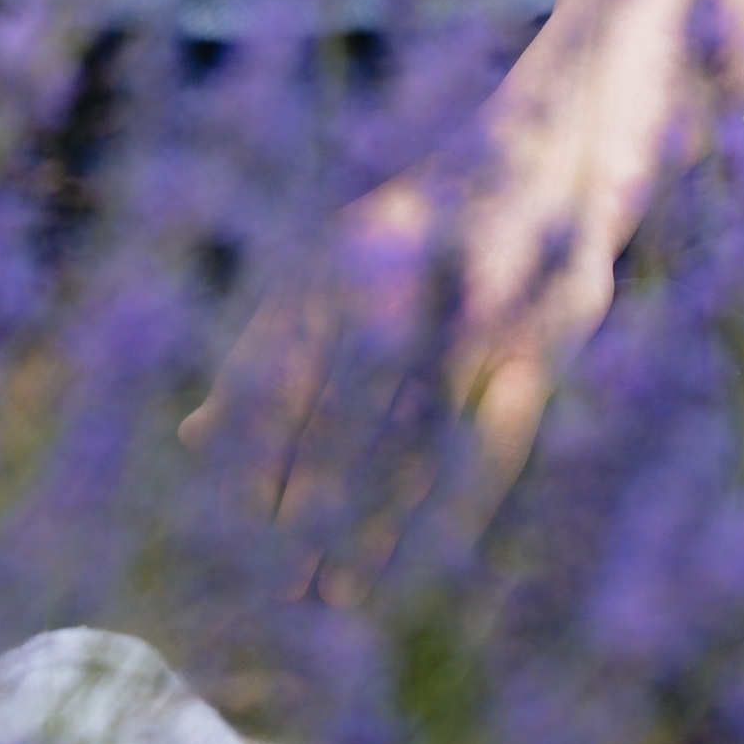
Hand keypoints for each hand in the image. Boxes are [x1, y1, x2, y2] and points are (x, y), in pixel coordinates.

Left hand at [179, 142, 616, 579]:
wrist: (551, 149)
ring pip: (418, 437)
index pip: (280, 368)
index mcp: (340, 253)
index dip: (254, 455)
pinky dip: (458, 508)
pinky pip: (495, 442)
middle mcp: (405, 271)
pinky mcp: (547, 334)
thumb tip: (192, 438)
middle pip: (344, 414)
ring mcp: (478, 302)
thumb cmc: (421, 231)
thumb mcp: (333, 268)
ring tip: (340, 595)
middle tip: (279, 588)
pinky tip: (429, 561)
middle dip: (310, 504)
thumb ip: (269, 349)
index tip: (231, 530)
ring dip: (377, 523)